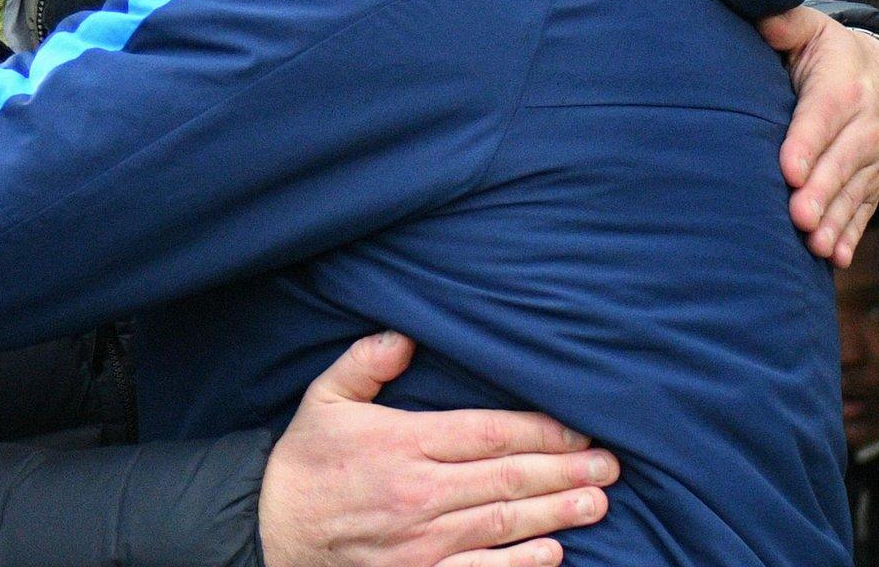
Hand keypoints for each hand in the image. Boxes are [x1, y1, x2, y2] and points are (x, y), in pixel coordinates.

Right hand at [260, 332, 615, 566]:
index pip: (490, 434)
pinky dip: (520, 565)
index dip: (542, 432)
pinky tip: (553, 553)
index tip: (580, 429)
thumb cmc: (303, 465)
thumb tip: (405, 335)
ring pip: (505, 524)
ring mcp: (423, 543)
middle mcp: (421, 494)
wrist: (266, 533)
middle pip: (510, 478)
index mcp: (404, 444)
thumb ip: (366, 363)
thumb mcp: (324, 400)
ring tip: (598, 501)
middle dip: (566, 470)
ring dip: (558, 513)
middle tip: (611, 464)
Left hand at [758, 7, 878, 265]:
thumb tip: (764, 18)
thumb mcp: (813, 30)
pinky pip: (865, 208)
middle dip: (822, 191)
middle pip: (843, 160)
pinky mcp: (874, 178)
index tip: (788, 169)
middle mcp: (866, 123)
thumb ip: (787, 24)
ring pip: (855, 190)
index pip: (824, 115)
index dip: (807, 143)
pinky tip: (837, 258)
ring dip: (836, 220)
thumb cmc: (832, 54)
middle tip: (799, 217)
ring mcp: (874, 155)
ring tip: (816, 246)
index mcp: (843, 85)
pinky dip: (852, 234)